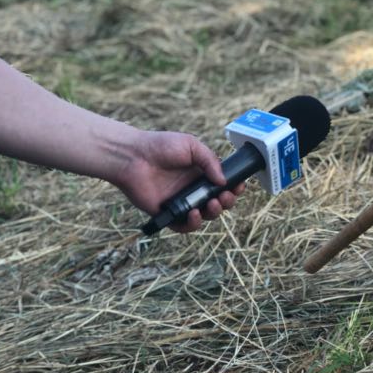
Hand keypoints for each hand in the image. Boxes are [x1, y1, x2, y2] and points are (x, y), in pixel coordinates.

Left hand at [112, 130, 243, 232]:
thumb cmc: (160, 146)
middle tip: (224, 196)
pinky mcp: (167, 213)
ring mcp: (181, 202)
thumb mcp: (191, 146)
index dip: (234, 187)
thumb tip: (224, 181)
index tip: (239, 186)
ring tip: (211, 204)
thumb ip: (210, 161)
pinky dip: (192, 224)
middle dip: (227, 202)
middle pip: (218, 202)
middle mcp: (193, 189)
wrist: (133, 157)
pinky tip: (193, 214)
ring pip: (204, 215)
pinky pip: (183, 226)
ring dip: (214, 213)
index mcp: (201, 173)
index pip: (223, 184)